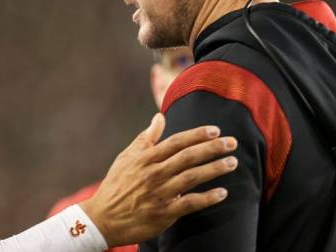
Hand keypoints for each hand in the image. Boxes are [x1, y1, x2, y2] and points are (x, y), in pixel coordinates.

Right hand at [79, 113, 237, 246]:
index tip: (215, 130)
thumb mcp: (127, 157)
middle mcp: (153, 174)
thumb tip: (160, 117)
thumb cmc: (117, 184)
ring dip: (214, 169)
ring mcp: (159, 194)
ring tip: (232, 162)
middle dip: (212, 148)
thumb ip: (146, 137)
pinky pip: (190, 204)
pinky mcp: (164, 213)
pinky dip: (207, 198)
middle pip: (188, 157)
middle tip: (232, 142)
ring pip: (192, 177)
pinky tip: (222, 193)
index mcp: (144, 158)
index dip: (197, 135)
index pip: (175, 142)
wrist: (103, 218)